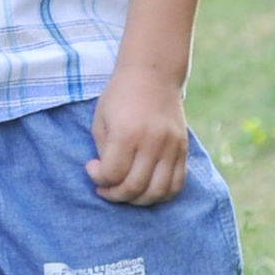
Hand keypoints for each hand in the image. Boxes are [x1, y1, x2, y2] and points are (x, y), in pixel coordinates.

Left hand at [87, 60, 189, 205]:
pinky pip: (177, 183)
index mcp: (127, 133)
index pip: (112, 174)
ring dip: (138, 200)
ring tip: (125, 191)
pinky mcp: (183, 148)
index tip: (92, 167)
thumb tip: (108, 178)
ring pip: (158, 191)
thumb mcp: (101, 119)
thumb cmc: (119, 96)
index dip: (98, 178)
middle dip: (115, 194)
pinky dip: (161, 194)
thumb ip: (104, 151)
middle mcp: (152, 141)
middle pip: (134, 187)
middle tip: (105, 187)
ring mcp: (171, 146)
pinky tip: (146, 190)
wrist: (153, 74)